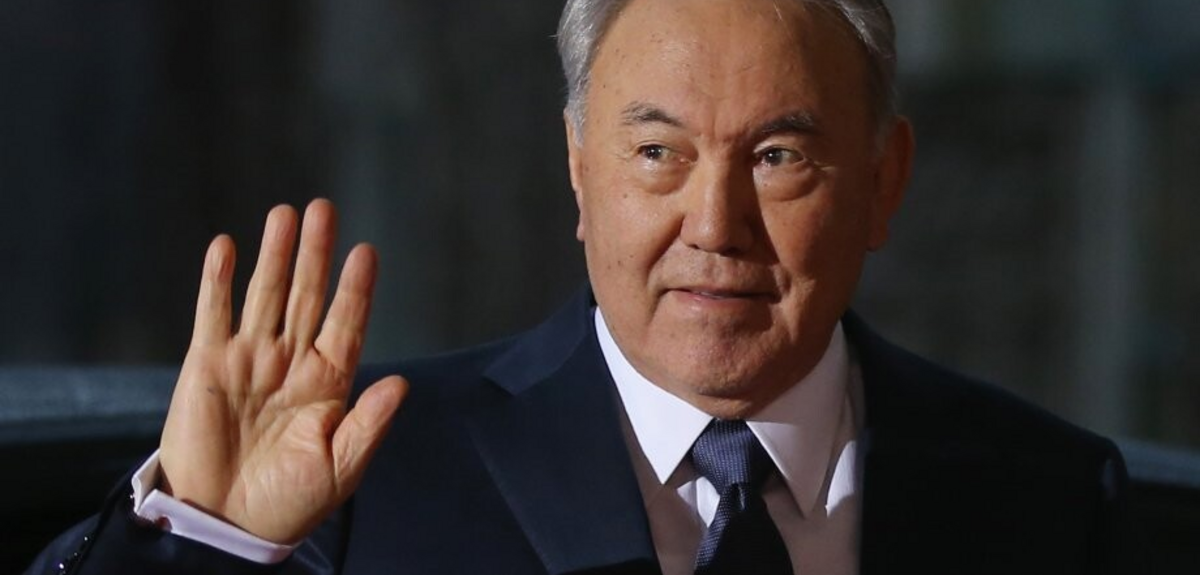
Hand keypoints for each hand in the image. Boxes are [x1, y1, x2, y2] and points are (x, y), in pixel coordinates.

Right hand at [158, 199, 406, 543]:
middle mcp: (291, 361)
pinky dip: (218, 281)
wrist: (226, 523)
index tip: (367, 252)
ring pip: (264, 294)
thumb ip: (368, 424)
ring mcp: (249, 359)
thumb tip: (401, 384)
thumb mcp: (340, 468)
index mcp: (328, 382)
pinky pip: (213, 314)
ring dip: (274, 254)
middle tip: (324, 209)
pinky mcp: (207, 365)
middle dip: (315, 253)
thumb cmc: (289, 501)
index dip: (356, 288)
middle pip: (307, 295)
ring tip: (285, 213)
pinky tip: (226, 247)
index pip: (346, 323)